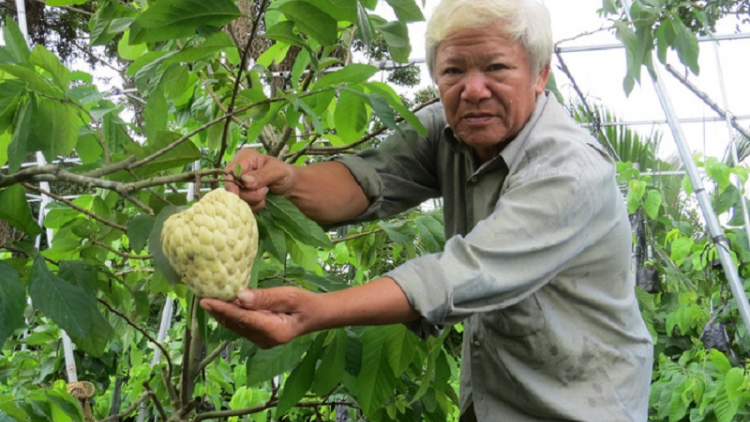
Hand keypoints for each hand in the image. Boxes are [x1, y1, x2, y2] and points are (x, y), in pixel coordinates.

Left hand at [200, 287, 319, 348]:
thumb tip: (240, 296)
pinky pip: (240, 326)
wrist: (315, 316)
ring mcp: (261, 341)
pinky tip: (220, 304)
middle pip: (236, 324)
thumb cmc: (304, 302)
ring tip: (206, 297)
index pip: (243, 318)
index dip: (223, 309)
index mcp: (274, 330)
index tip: (205, 301)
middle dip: (217, 311)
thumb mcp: (289, 295)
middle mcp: (265, 340)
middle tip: (199, 294)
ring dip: (221, 313)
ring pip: (235, 326)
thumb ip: (266, 297)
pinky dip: (230, 315)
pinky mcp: (258, 338)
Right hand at [225, 149, 294, 211]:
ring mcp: (239, 183)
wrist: (289, 184)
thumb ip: (262, 175)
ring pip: (238, 199)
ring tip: (265, 192)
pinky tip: (262, 200)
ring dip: (254, 200)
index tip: (237, 193)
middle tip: (264, 190)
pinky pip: (244, 205)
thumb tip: (244, 181)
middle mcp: (238, 170)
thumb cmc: (283, 173)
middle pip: (232, 188)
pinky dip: (254, 205)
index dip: (231, 183)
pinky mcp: (242, 194)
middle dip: (249, 194)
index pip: (230, 171)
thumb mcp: (276, 171)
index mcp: (245, 158)